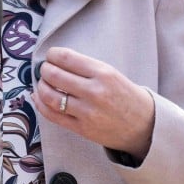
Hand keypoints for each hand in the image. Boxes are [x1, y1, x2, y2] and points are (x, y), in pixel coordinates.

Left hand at [33, 47, 154, 161]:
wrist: (144, 125)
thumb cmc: (125, 95)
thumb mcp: (111, 73)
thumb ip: (85, 67)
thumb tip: (55, 60)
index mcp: (103, 73)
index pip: (66, 58)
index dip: (52, 54)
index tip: (50, 55)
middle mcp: (94, 92)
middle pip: (54, 75)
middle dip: (44, 69)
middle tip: (44, 69)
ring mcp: (87, 112)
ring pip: (50, 96)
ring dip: (40, 86)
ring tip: (42, 82)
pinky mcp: (82, 129)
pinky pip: (52, 115)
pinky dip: (40, 104)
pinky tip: (39, 97)